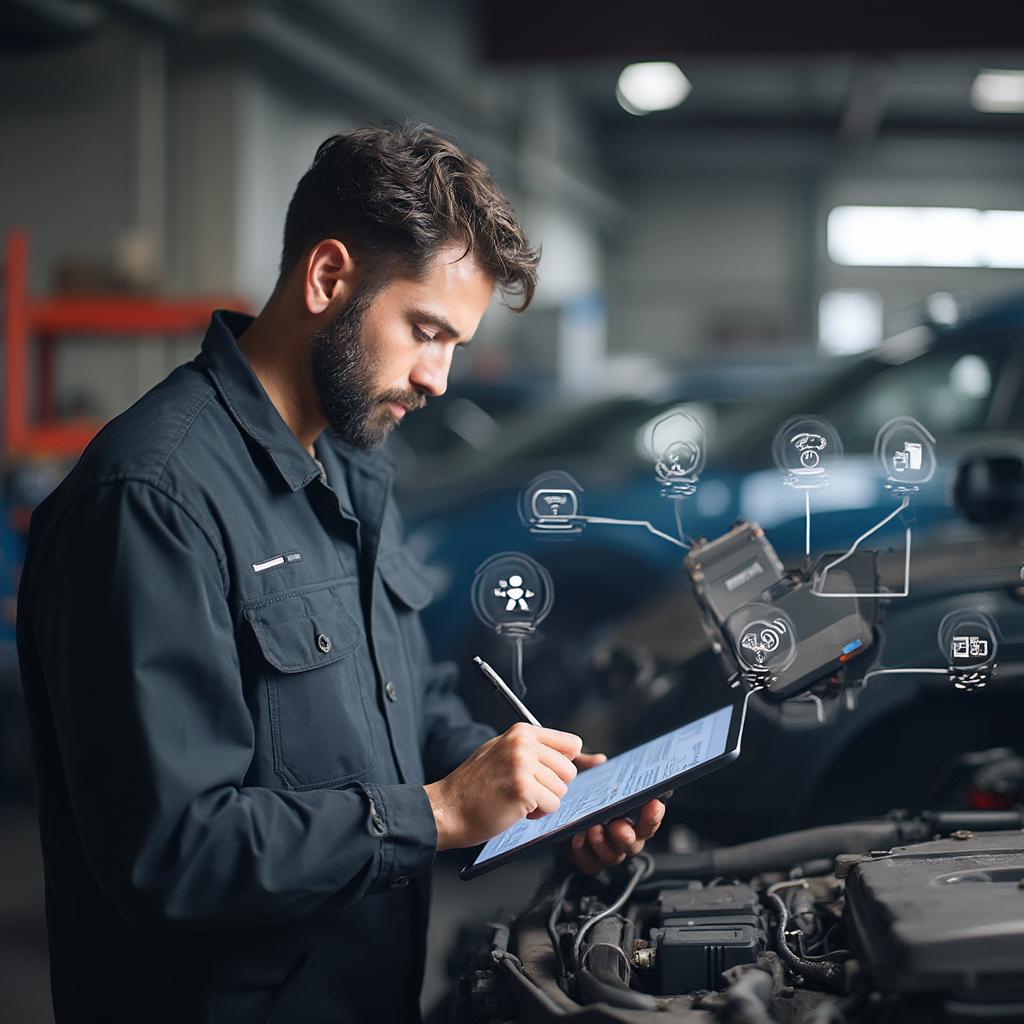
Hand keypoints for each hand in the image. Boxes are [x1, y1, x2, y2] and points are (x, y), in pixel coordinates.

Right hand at [424, 723, 581, 850]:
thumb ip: (542, 751)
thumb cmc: (475, 786)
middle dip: (551, 786)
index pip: (571, 744)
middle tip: (523, 789)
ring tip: (515, 798)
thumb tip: (592, 757)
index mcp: (521, 732)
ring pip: (561, 790)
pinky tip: (514, 809)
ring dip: (543, 801)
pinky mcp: (523, 789)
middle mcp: (523, 744)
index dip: (562, 765)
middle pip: (569, 770)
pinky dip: (537, 814)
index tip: (546, 775)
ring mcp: (523, 765)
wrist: (447, 808)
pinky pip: (552, 805)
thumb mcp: (506, 754)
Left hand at [563, 752, 664, 875]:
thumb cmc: (577, 793)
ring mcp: (606, 851)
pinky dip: (584, 852)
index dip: (654, 814)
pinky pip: (590, 864)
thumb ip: (589, 766)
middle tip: (619, 825)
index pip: (649, 819)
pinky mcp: (587, 860)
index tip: (654, 804)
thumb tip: (599, 761)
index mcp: (630, 816)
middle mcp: (622, 836)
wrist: (557, 810)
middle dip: (629, 835)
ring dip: (604, 844)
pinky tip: (577, 838)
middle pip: (635, 843)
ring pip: (614, 856)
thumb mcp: (581, 774)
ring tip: (594, 828)